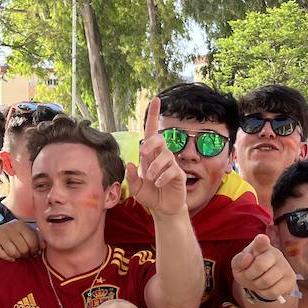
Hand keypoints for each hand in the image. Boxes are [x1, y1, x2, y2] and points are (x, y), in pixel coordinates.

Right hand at [0, 218, 40, 260]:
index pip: (32, 242)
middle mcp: (9, 227)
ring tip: (18, 255)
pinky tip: (11, 258)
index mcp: (21, 225)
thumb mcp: (29, 233)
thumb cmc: (18, 234)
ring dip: (17, 256)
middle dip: (25, 254)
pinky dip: (7, 258)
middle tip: (25, 254)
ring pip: (13, 252)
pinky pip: (0, 253)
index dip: (34, 250)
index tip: (33, 252)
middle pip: (23, 248)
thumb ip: (38, 239)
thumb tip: (43, 247)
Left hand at [128, 96, 185, 217]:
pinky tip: (158, 184)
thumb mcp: (136, 187)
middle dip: (150, 143)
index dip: (153, 116)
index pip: (151, 132)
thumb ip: (131, 177)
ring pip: (165, 156)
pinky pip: (172, 170)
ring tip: (150, 178)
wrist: (162, 208)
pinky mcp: (179, 175)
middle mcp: (161, 157)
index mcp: (150, 155)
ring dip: (155, 166)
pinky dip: (162, 177)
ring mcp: (171, 165)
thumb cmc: (150, 194)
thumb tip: (129, 163)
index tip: (156, 99)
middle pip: (159, 139)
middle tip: (143, 154)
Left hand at [231, 234, 295, 301]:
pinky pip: (273, 291)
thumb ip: (239, 260)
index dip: (261, 241)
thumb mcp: (239, 265)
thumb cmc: (249, 269)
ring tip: (257, 281)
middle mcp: (275, 253)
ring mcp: (285, 266)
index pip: (262, 242)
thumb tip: (248, 257)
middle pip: (260, 266)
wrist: (261, 281)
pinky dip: (265, 293)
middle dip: (250, 275)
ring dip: (257, 285)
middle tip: (249, 275)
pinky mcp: (290, 280)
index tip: (261, 238)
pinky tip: (265, 287)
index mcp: (261, 246)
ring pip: (266, 281)